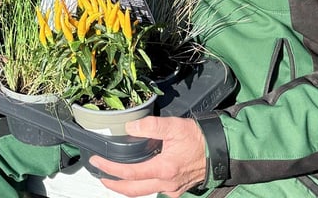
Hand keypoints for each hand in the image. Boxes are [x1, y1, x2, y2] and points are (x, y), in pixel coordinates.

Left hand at [88, 116, 206, 197]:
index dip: (110, 168)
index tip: (97, 161)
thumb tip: (129, 128)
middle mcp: (167, 183)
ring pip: (144, 191)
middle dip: (113, 185)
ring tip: (114, 176)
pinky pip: (154, 190)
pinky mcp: (177, 189)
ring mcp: (172, 189)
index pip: (129, 173)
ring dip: (127, 186)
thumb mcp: (174, 126)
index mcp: (164, 169)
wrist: (220, 151)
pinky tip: (136, 176)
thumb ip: (150, 126)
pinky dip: (141, 184)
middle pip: (133, 190)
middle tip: (99, 175)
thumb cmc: (198, 138)